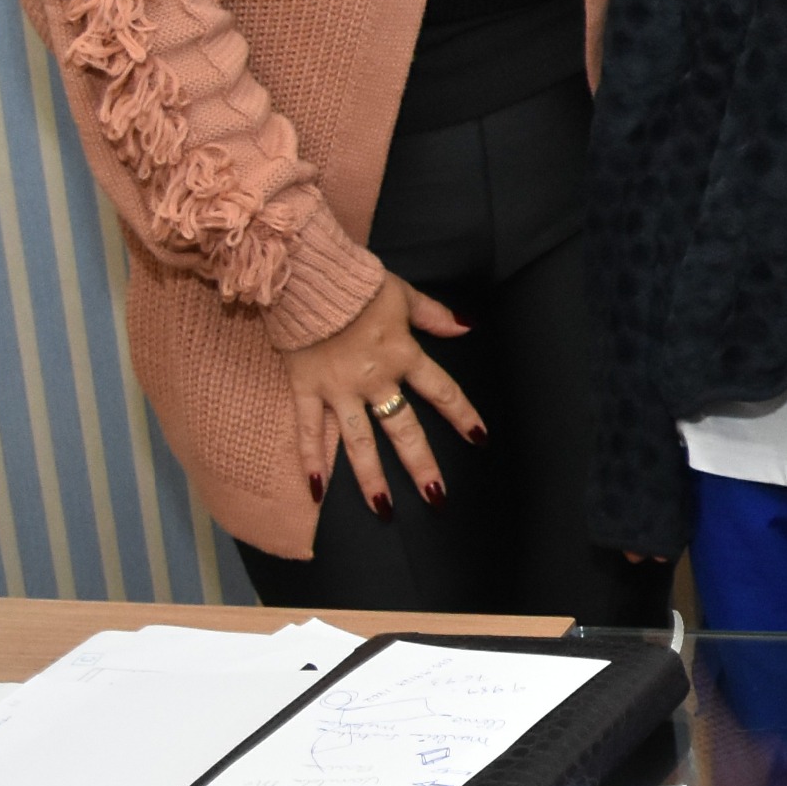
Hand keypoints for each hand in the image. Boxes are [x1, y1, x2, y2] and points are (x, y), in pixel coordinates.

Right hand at [282, 271, 479, 518]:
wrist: (307, 276)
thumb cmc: (357, 283)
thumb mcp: (404, 294)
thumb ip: (435, 315)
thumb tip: (467, 326)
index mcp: (403, 355)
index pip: (442, 391)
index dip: (462, 415)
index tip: (480, 439)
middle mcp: (375, 379)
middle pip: (403, 429)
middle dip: (421, 464)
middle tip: (436, 498)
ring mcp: (339, 388)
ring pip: (359, 441)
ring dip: (371, 477)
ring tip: (384, 509)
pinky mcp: (306, 389)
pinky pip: (310, 430)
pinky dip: (311, 459)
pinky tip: (316, 491)